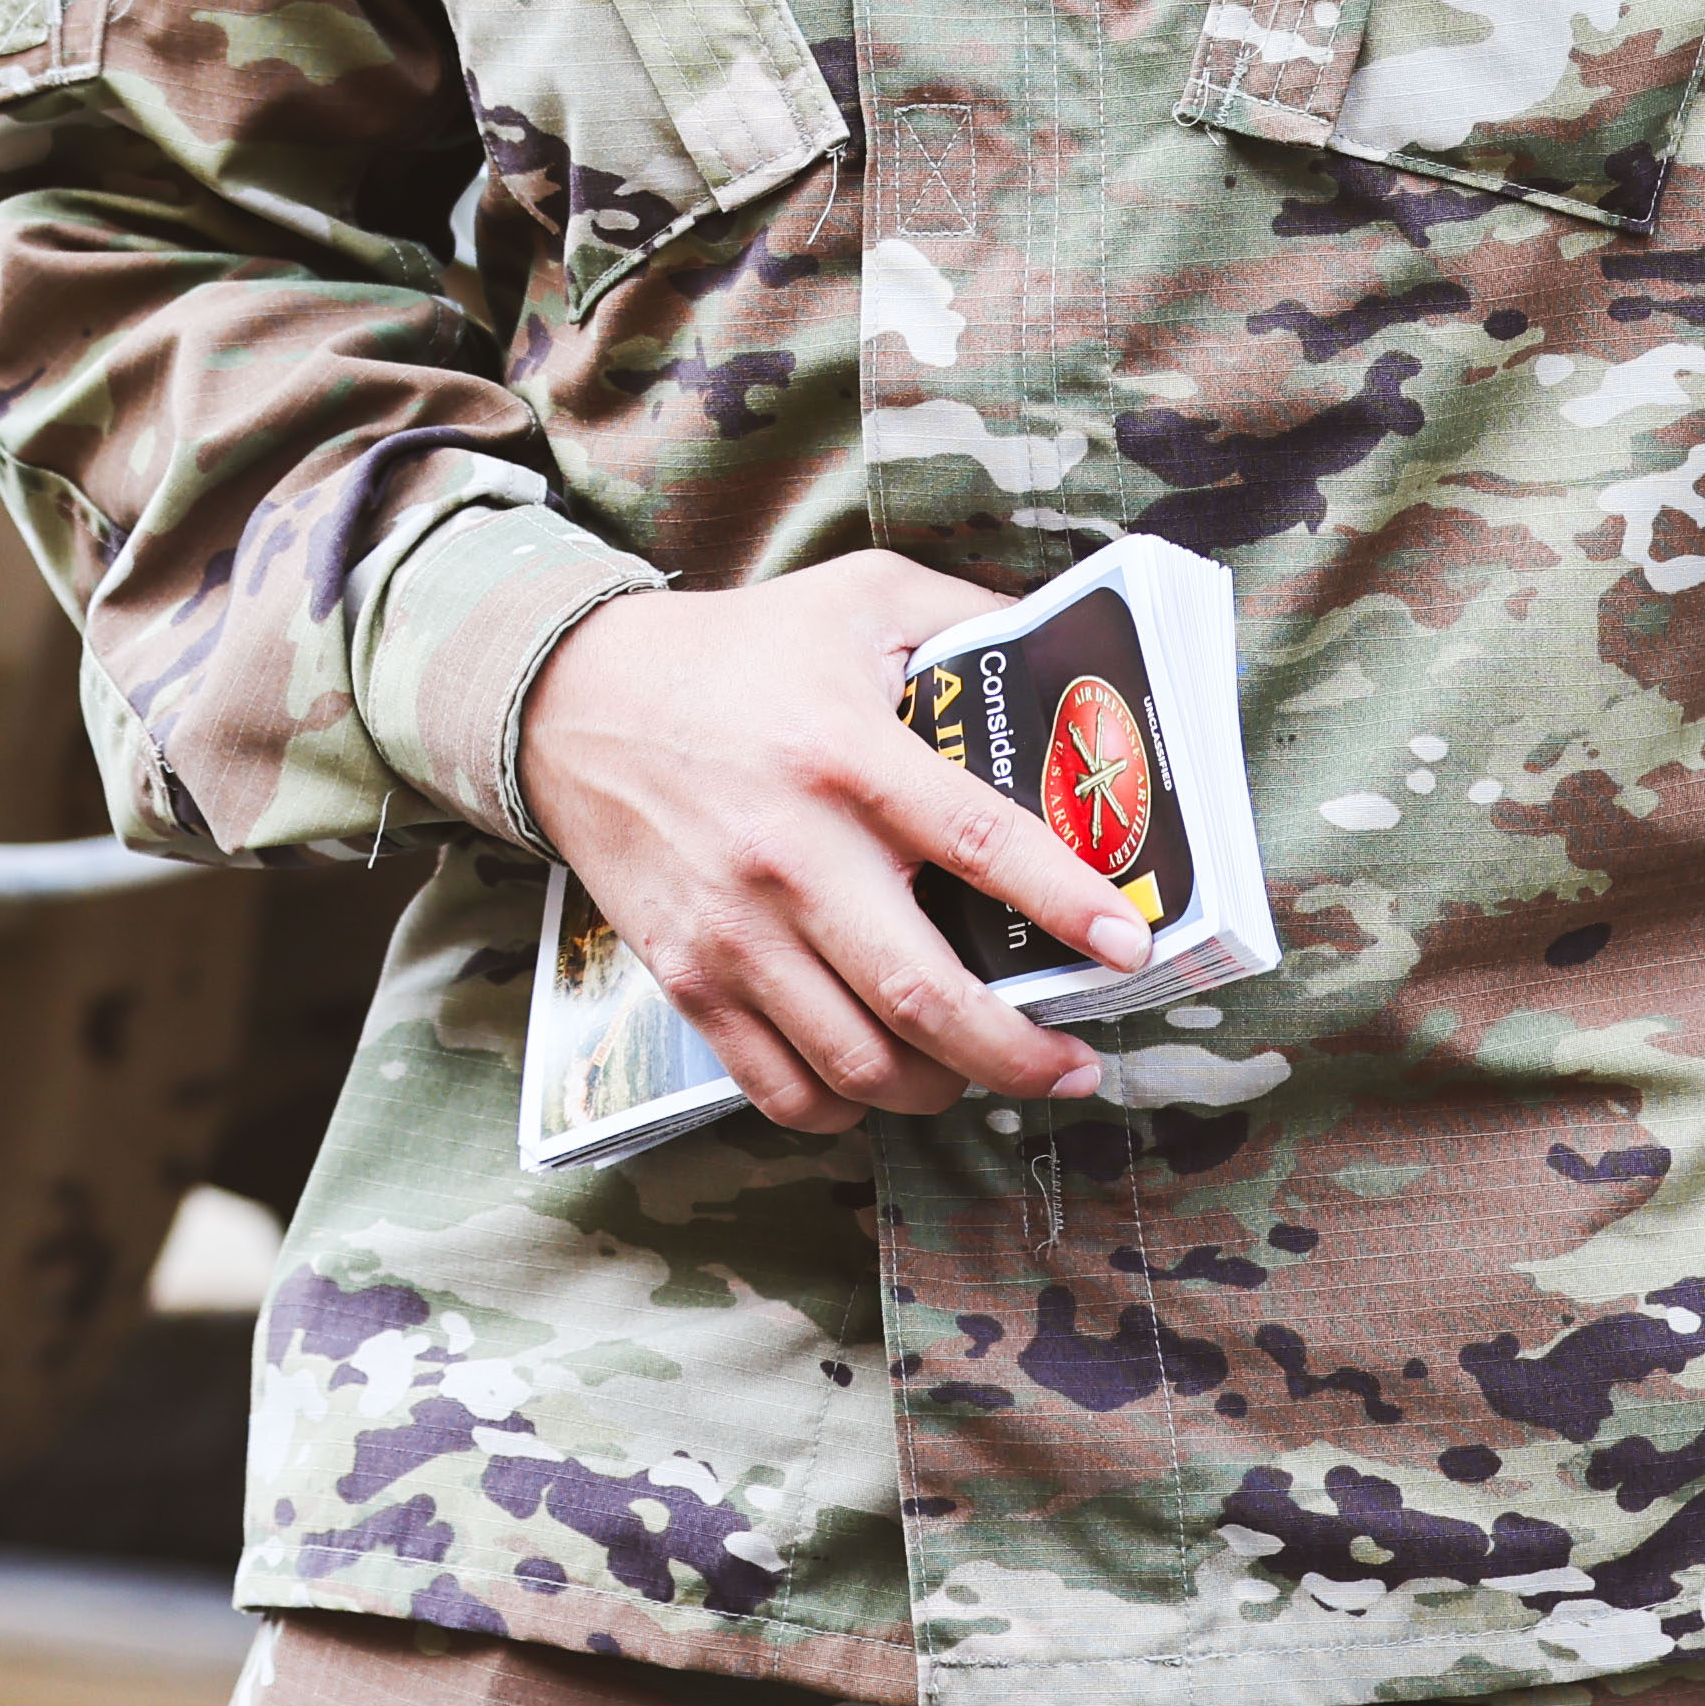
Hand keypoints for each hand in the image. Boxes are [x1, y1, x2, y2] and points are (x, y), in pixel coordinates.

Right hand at [519, 556, 1155, 1125]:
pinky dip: (843, 1110)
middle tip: (1075, 1066)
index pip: (979, 842)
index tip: (1129, 946)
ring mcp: (733, 928)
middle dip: (1017, 1053)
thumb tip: (1070, 655)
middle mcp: (791, 852)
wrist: (575, 701)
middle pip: (921, 993)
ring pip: (857, 1060)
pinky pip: (777, 1085)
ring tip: (986, 1073)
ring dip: (942, 1089)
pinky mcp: (687, 977)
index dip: (1065, 902)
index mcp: (846, 753)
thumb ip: (968, 615)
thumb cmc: (739, 650)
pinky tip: (884, 1081)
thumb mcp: (862, 596)